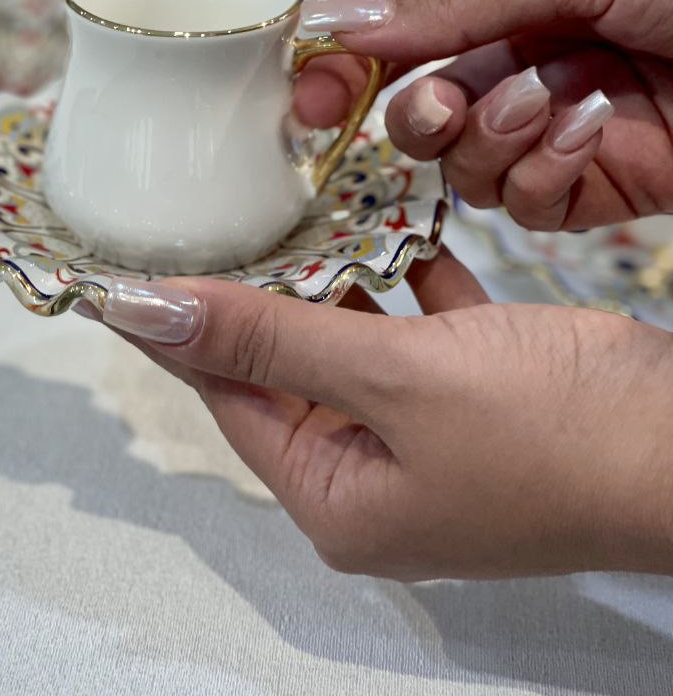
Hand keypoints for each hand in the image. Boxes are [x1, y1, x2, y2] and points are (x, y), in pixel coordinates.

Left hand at [88, 256, 672, 579]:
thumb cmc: (558, 434)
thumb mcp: (396, 378)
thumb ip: (270, 336)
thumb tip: (147, 310)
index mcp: (338, 497)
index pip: (228, 393)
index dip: (184, 323)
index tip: (140, 258)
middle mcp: (377, 473)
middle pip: (288, 364)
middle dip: (266, 285)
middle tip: (225, 207)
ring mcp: (433, 435)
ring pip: (357, 338)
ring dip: (339, 272)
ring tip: (299, 200)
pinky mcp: (482, 393)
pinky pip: (422, 326)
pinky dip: (408, 275)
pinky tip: (394, 219)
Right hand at [297, 0, 672, 230]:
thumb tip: (338, 24)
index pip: (409, 36)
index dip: (351, 68)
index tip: (308, 98)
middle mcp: (535, 60)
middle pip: (426, 115)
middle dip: (423, 116)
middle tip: (446, 107)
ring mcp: (569, 129)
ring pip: (471, 169)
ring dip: (495, 143)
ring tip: (551, 105)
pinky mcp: (610, 187)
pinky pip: (534, 206)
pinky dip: (547, 177)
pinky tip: (591, 135)